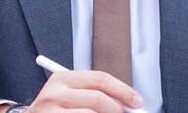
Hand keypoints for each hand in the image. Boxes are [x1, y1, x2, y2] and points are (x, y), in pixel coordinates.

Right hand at [27, 70, 142, 111]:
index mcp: (62, 78)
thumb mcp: (69, 94)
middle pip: (97, 98)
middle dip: (118, 109)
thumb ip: (94, 93)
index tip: (137, 101)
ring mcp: (50, 112)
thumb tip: (128, 102)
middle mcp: (54, 93)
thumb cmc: (54, 110)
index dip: (122, 90)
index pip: (99, 79)